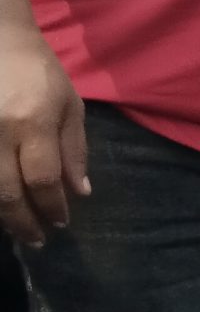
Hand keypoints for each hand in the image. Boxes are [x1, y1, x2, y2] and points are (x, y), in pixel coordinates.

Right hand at [0, 25, 87, 245]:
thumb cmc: (38, 71)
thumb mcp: (69, 106)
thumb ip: (73, 150)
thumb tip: (80, 193)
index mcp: (32, 123)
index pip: (42, 180)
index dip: (51, 208)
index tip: (60, 223)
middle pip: (7, 192)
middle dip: (23, 222)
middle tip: (36, 240)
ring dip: (1, 213)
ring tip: (15, 228)